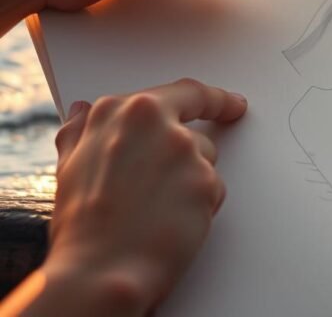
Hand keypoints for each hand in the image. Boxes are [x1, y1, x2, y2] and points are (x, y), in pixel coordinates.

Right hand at [0, 79, 246, 316]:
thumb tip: (82, 110)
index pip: (185, 92)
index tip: (230, 103)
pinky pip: (213, 191)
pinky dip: (199, 208)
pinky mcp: (206, 181)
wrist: (101, 270)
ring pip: (206, 163)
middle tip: (189, 169)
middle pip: (196, 134)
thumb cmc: (83, 225)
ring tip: (155, 211)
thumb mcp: (70, 167)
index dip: (213, 99)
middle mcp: (156, 122)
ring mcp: (184, 151)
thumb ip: (82, 132)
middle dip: (193, 159)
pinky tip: (171, 223)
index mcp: (121, 110)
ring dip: (191, 183)